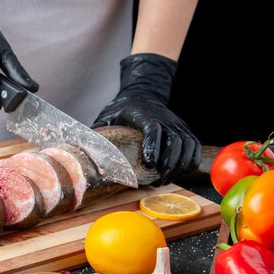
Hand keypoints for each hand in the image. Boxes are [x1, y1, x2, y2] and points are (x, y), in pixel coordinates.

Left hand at [91, 53, 200, 185]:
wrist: (144, 92)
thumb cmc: (122, 110)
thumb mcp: (107, 117)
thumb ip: (98, 133)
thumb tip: (79, 151)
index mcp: (142, 113)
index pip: (152, 127)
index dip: (153, 145)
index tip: (149, 163)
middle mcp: (164, 117)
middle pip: (173, 140)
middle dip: (167, 164)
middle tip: (156, 180)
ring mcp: (176, 123)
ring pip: (186, 145)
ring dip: (178, 166)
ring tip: (164, 180)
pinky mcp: (184, 130)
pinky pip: (194, 147)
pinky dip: (190, 162)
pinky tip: (180, 174)